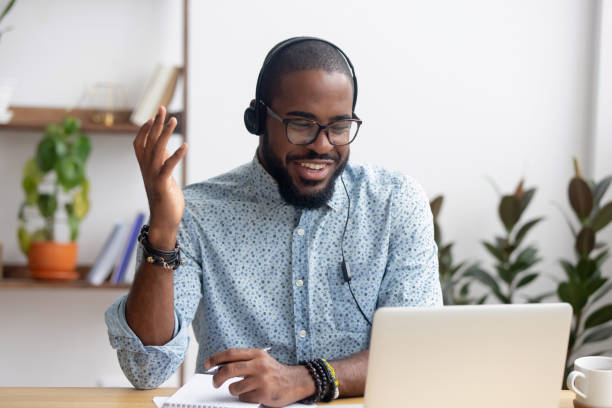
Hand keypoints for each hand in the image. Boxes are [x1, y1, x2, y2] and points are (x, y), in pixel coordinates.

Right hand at [133, 106, 187, 248]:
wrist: (164, 221)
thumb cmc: (165, 198)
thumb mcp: (163, 177)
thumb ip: (162, 162)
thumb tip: (165, 146)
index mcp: (145, 167)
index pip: (140, 143)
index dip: (145, 130)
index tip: (153, 116)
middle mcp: (146, 169)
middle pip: (149, 142)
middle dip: (156, 124)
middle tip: (163, 108)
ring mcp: (153, 176)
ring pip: (157, 150)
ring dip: (165, 134)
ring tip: (174, 120)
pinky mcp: (162, 184)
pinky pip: (168, 166)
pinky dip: (176, 155)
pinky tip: (185, 146)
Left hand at [205, 348, 314, 406]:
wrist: (295, 382)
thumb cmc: (274, 372)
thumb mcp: (261, 359)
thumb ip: (244, 360)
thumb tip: (220, 366)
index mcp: (256, 354)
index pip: (230, 353)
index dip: (216, 359)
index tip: (207, 365)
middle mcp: (259, 365)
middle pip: (228, 370)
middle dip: (217, 378)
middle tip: (215, 383)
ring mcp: (261, 380)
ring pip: (234, 387)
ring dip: (233, 390)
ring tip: (241, 389)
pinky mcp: (263, 393)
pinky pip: (243, 398)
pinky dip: (244, 397)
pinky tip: (253, 394)